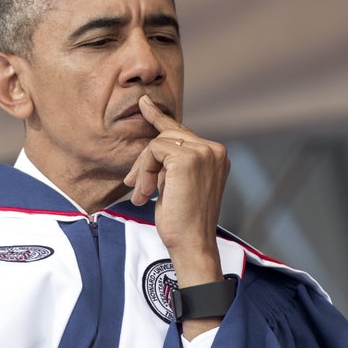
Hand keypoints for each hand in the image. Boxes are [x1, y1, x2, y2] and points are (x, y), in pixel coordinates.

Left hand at [124, 95, 229, 287]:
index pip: (182, 132)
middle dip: (144, 160)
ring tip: (143, 195)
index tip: (144, 104)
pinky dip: (144, 172)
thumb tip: (153, 147)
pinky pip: (153, 151)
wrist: (192, 244)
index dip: (159, 118)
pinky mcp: (188, 158)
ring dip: (143, 171)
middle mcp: (214, 149)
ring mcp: (204, 152)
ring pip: (157, 144)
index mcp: (216, 155)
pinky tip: (147, 193)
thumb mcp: (177, 184)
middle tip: (131, 183)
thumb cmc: (183, 221)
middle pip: (167, 136)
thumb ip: (173, 163)